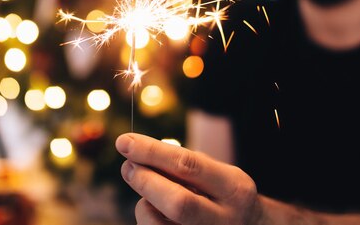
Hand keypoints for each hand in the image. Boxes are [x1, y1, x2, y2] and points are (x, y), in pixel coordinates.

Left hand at [116, 133, 261, 224]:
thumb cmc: (221, 195)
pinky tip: (159, 212)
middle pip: (178, 203)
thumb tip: (137, 155)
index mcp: (234, 188)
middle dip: (146, 181)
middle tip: (127, 167)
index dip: (152, 152)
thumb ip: (181, 165)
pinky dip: (149, 219)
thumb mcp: (214, 173)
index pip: (188, 166)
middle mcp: (225, 219)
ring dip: (145, 204)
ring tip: (150, 193)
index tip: (125, 142)